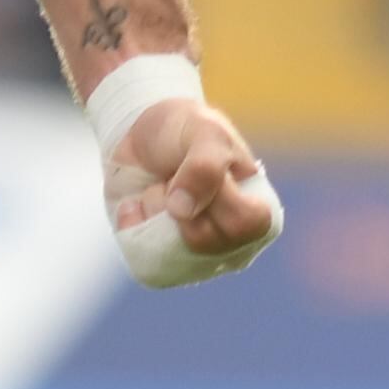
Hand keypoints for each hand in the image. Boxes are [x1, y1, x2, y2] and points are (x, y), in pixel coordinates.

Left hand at [105, 96, 283, 289]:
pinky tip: (137, 202)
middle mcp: (230, 242)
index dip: (218, 198)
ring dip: (155, 207)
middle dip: (180, 201)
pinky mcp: (159, 257)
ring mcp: (194, 254)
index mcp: (256, 212)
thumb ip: (205, 167)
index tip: (200, 165)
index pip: (245, 224)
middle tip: (175, 174)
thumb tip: (182, 211)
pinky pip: (141, 257)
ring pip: (170, 251)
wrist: (139, 131)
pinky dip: (132, 223)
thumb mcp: (206, 133)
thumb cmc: (187, 130)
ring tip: (160, 185)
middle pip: (206, 243)